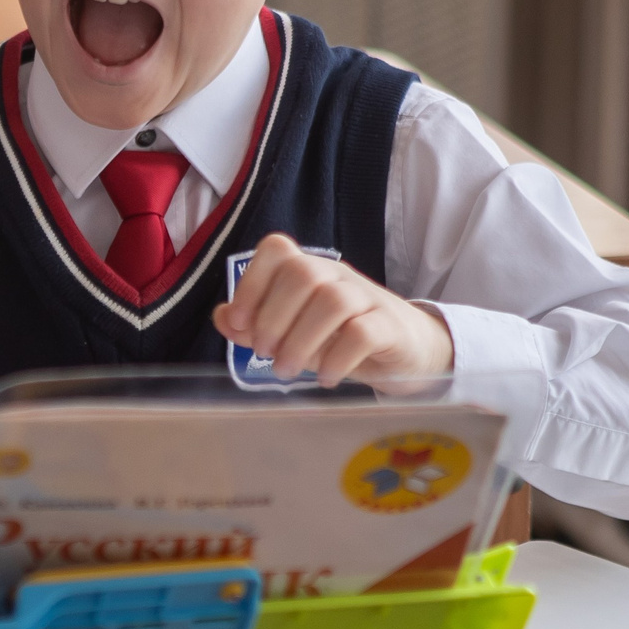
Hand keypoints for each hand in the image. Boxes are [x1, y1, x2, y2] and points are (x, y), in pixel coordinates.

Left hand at [210, 233, 453, 385]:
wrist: (407, 351)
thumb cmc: (341, 338)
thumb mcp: (294, 332)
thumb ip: (256, 325)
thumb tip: (221, 317)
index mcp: (309, 271)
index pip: (277, 250)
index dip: (251, 282)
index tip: (238, 323)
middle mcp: (337, 276)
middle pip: (303, 274)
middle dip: (273, 318)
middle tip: (265, 355)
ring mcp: (367, 297)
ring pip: (332, 301)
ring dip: (302, 341)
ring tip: (288, 371)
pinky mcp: (390, 326)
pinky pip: (363, 332)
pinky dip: (337, 358)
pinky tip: (326, 378)